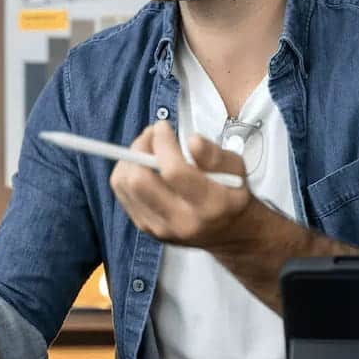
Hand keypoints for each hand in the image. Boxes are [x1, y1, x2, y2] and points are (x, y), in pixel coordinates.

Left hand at [108, 120, 255, 250]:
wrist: (228, 232)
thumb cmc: (230, 193)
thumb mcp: (236, 169)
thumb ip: (214, 154)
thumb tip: (192, 141)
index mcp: (210, 205)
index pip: (174, 171)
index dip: (162, 143)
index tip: (163, 126)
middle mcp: (182, 221)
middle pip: (140, 181)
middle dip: (140, 148)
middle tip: (151, 135)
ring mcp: (161, 228)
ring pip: (124, 186)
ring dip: (130, 158)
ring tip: (147, 147)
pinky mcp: (147, 228)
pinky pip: (122, 194)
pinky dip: (127, 172)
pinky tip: (143, 165)